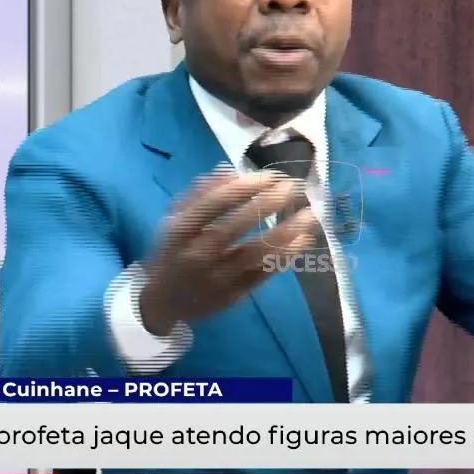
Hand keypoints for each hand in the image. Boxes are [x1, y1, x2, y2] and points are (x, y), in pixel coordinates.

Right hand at [139, 166, 318, 334]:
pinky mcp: (233, 296)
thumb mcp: (177, 220)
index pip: (213, 205)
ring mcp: (215, 278)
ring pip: (255, 254)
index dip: (244, 188)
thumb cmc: (174, 251)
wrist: (163, 302)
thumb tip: (230, 171)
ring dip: (286, 234)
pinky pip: (262, 275)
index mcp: (179, 232)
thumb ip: (200, 195)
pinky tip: (303, 240)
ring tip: (310, 215)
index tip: (271, 176)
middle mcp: (196, 255)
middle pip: (235, 228)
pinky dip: (284, 257)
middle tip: (293, 187)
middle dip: (267, 205)